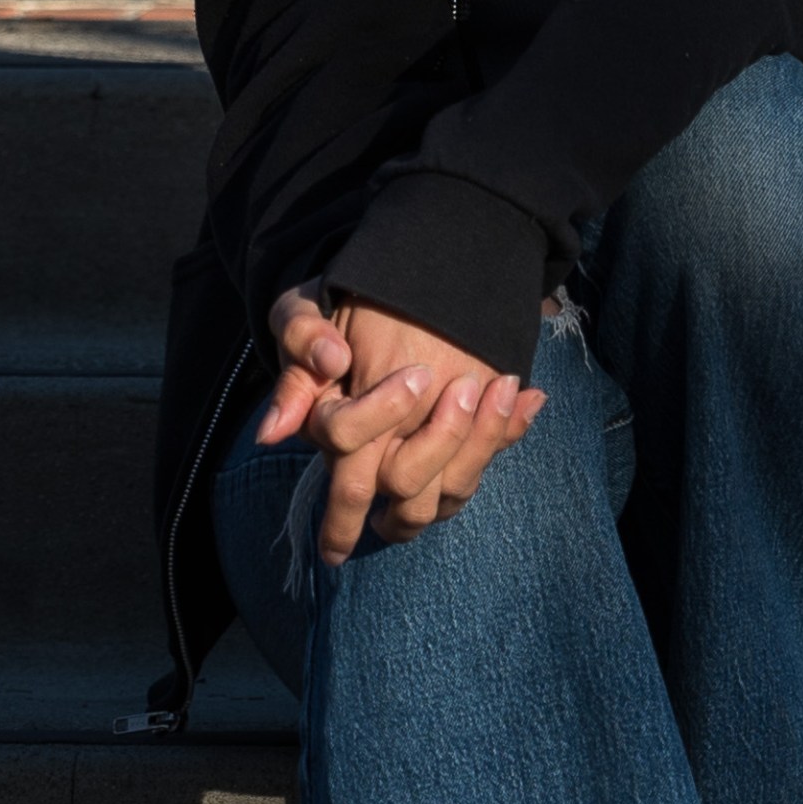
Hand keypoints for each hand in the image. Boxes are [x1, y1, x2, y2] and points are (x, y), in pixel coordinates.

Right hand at [259, 284, 547, 558]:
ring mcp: (409, 466)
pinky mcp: (447, 462)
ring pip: (444, 495)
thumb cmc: (331, 312)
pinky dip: (506, 434)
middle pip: (402, 484)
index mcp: (331, 427)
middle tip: (465, 388)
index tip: (416, 373)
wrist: (379, 308)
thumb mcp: (305, 309)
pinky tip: (528, 396)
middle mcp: (368, 459)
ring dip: (480, 443)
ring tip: (503, 386)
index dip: (381, 413)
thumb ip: (300, 340)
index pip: (346, 441)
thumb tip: (275, 426)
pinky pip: (476, 475)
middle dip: (442, 442)